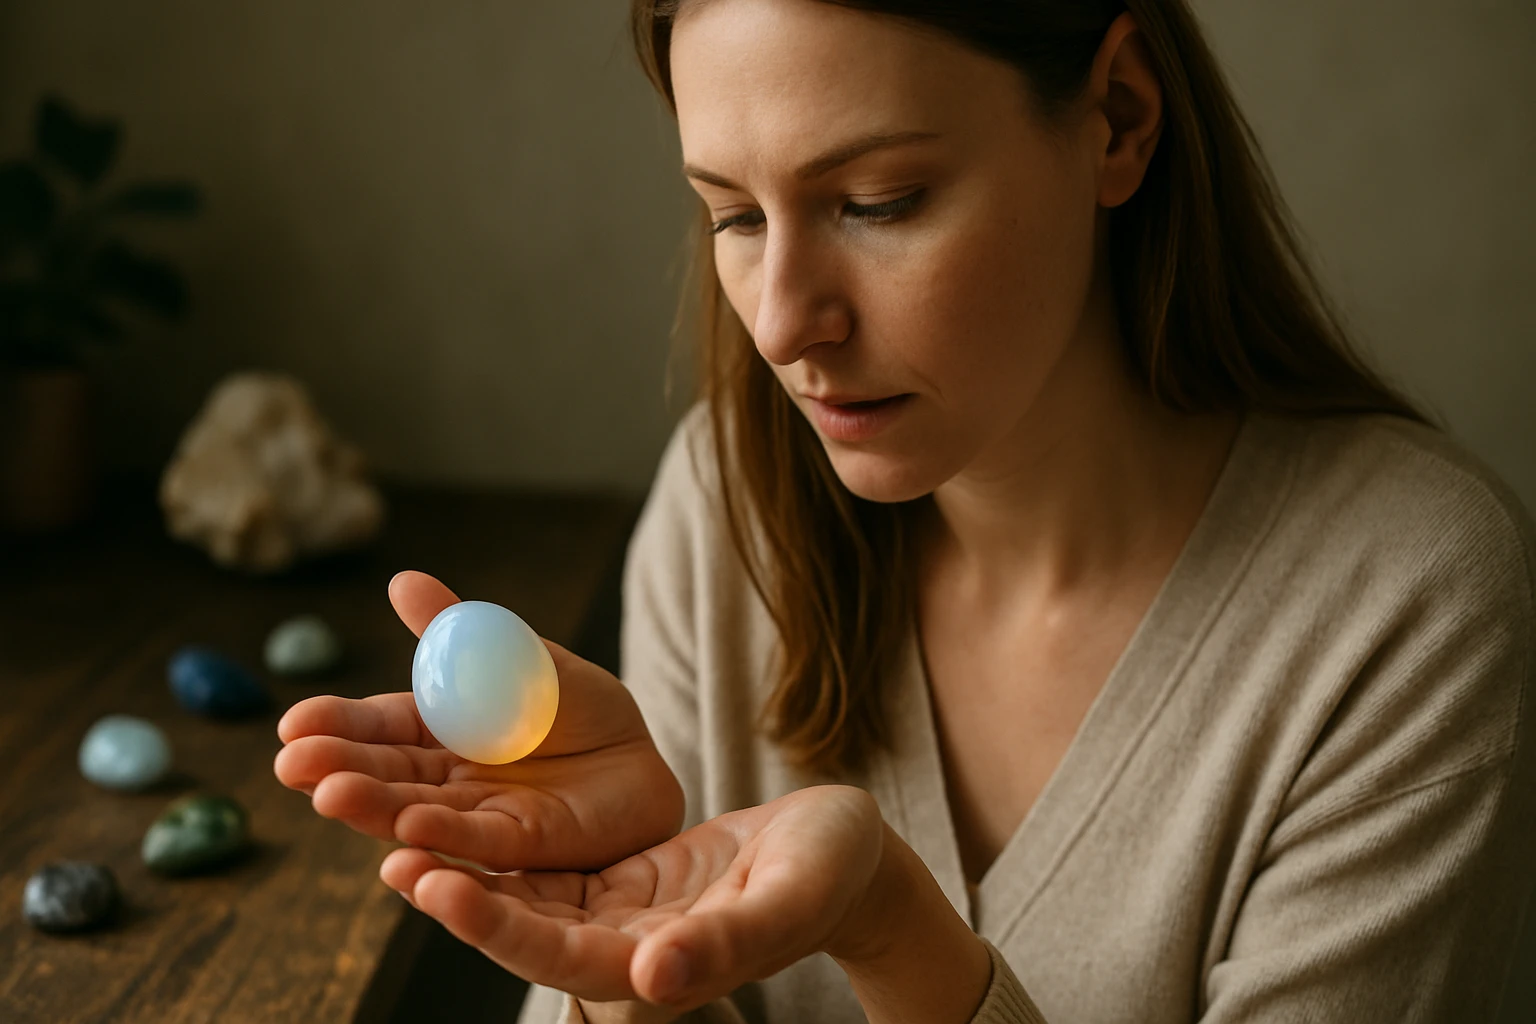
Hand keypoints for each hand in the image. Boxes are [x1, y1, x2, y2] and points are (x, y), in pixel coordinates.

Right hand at [272, 571, 684, 871]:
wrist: (644, 758)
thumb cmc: (577, 707)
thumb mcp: (521, 654)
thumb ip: (460, 630)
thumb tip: (401, 580)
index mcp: (439, 726)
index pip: (378, 727)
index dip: (336, 726)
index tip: (292, 725)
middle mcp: (446, 777)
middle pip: (385, 774)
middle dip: (335, 769)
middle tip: (291, 764)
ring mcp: (478, 815)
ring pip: (417, 812)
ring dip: (372, 806)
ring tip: (329, 794)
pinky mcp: (522, 845)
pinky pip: (479, 841)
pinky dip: (442, 835)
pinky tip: (407, 828)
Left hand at [378, 785, 887, 1009]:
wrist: (843, 853)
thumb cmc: (832, 873)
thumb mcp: (788, 898)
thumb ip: (725, 942)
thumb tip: (654, 979)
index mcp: (657, 965)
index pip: (556, 955)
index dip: (494, 926)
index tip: (437, 886)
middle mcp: (620, 948)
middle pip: (518, 926)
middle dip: (452, 890)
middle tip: (386, 850)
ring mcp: (615, 914)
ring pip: (520, 891)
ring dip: (460, 860)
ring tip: (392, 823)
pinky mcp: (616, 877)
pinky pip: (543, 858)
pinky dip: (498, 833)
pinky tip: (455, 798)